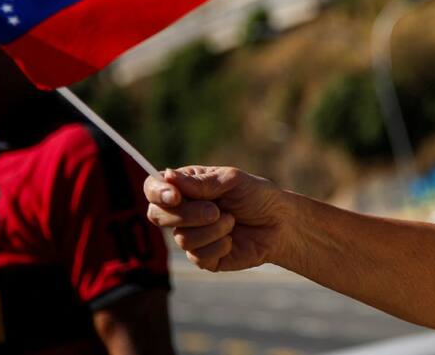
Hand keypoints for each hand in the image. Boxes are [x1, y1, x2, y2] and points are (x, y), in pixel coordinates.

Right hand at [144, 166, 286, 271]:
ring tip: (232, 221)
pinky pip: (197, 256)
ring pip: (181, 238)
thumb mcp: (232, 181)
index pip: (153, 188)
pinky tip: (232, 239)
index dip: (157, 192)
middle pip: (158, 216)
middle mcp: (183, 211)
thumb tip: (168, 176)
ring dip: (212, 229)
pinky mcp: (202, 258)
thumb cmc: (257, 196)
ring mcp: (191, 235)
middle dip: (188, 214)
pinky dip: (219, 245)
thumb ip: (201, 183)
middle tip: (216, 210)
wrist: (281, 223)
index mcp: (186, 187)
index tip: (174, 196)